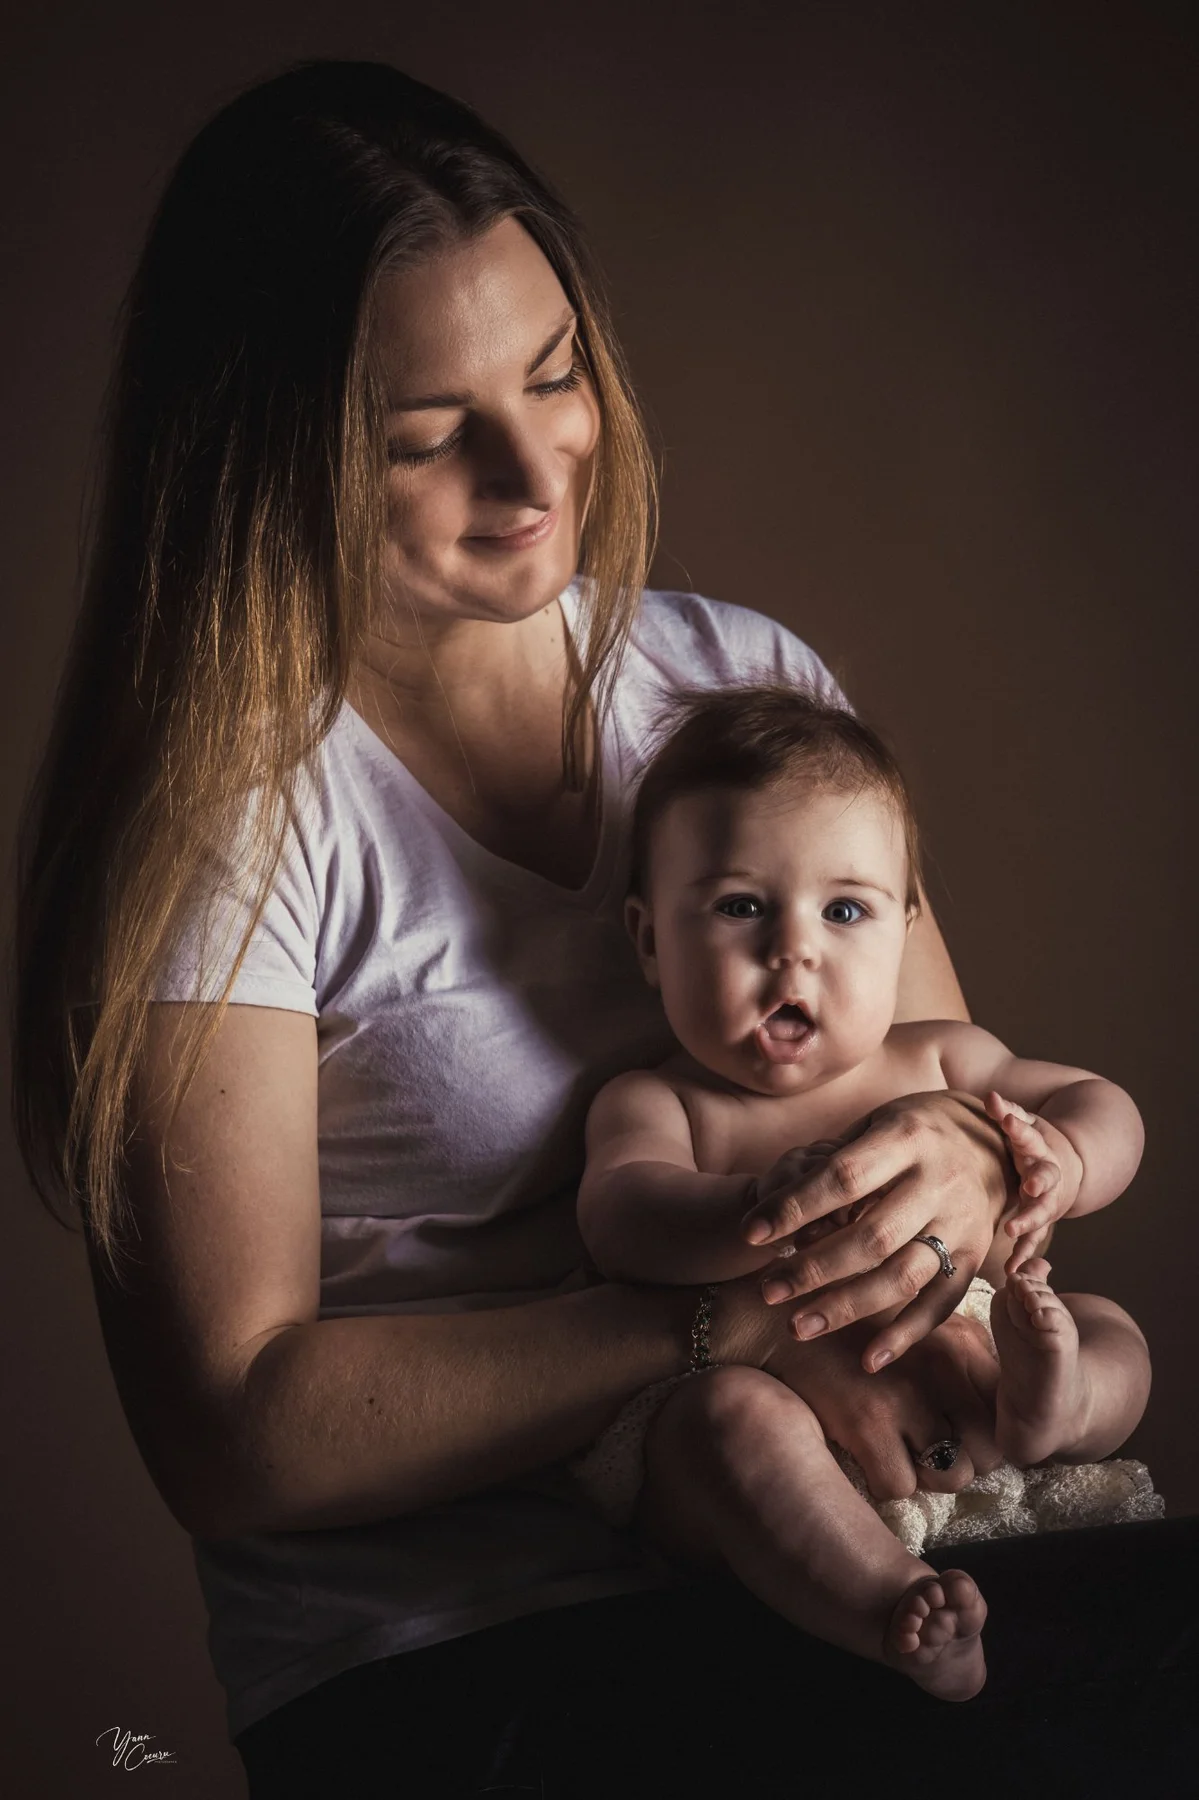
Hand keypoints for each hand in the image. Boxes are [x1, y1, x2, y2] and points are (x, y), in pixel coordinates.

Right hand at [716, 1270, 1000, 1499]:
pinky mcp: (866, 1422)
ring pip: (950, 1477)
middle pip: (987, 1453)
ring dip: (927, 1476)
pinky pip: (900, 1487)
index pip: (1003, 1412)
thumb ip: (960, 1359)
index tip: (961, 1435)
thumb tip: (994, 1406)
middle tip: (927, 1449)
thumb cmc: (850, 1327)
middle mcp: (941, 1368)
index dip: (987, 1435)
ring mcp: (904, 1396)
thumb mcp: (915, 1326)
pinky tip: (865, 1454)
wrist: (777, 1321)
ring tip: (898, 1452)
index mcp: (957, 1343)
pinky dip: (884, 1481)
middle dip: (961, 1461)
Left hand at [741, 1090, 1016, 1370]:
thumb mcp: (876, 1122)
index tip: (751, 1234)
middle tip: (767, 1291)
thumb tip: (779, 1209)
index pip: (842, 1178)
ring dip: (846, 1307)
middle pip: (871, 1236)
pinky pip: (942, 1303)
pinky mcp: (977, 1257)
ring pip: (902, 1276)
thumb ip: (835, 1162)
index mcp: (907, 1137)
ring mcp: (962, 1222)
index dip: (794, 1207)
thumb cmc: (913, 1130)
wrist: (996, 1140)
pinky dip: (906, 1335)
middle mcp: (939, 1181)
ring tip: (797, 1326)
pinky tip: (868, 1360)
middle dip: (813, 1269)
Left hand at [984, 1091, 1081, 1273]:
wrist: (1066, 1164)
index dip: (1019, 1128)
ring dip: (1029, 1221)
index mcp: (1039, 1146)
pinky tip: (1013, 1269)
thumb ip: (1007, 1112)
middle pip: (1046, 1177)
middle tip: (1030, 1187)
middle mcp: (1048, 1173)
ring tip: (1012, 1231)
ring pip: (1042, 1211)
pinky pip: (1034, 1240)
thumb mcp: (1024, 1123)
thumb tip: (989, 1095)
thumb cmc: (1032, 1141)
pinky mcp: (1042, 1220)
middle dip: (1039, 1181)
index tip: (1009, 1121)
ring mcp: (1047, 1199)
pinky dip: (1024, 1254)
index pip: (1029, 1134)